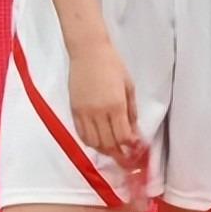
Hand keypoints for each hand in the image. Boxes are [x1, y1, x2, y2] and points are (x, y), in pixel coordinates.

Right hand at [68, 41, 138, 164]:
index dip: (129, 147)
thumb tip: (134, 131)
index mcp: (116, 104)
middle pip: (108, 143)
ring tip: (113, 152)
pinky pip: (81, 135)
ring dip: (104, 151)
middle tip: (126, 158)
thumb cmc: (113, 65)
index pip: (122, 136)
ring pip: (93, 142)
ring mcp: (84, 113)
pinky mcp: (74, 112)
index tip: (135, 150)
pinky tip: (98, 143)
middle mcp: (99, 112)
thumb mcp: (128, 85)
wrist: (89, 52)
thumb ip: (131, 110)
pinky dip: (90, 143)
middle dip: (118, 154)